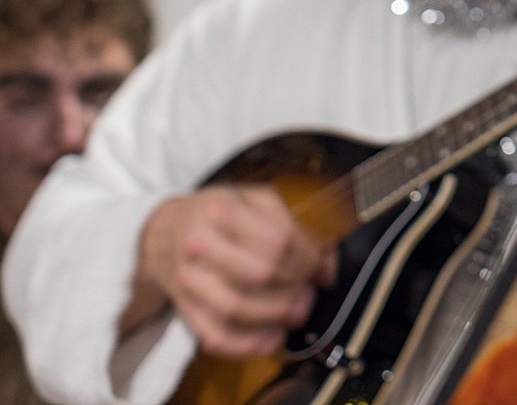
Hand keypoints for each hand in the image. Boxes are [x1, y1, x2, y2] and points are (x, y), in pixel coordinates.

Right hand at [126, 185, 335, 357]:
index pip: (277, 241)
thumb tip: (327, 266)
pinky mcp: (183, 308)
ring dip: (276, 315)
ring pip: (236, 307)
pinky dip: (246, 344)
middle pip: (260, 274)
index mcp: (222, 210)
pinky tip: (272, 340)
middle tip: (310, 291)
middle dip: (295, 287)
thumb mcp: (253, 201)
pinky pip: (214, 335)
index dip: (308, 258)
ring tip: (298, 313)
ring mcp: (188, 279)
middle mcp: (199, 245)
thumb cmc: (216, 214)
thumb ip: (293, 226)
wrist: (161, 232)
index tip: (321, 267)